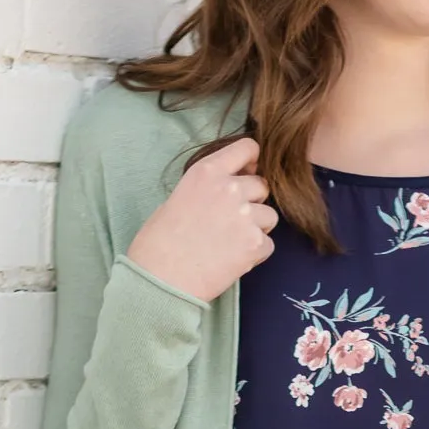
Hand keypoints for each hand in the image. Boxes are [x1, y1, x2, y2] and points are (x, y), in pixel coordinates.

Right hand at [126, 135, 278, 303]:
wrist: (161, 280)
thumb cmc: (159, 244)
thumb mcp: (177, 198)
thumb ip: (207, 189)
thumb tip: (228, 187)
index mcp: (206, 172)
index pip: (247, 148)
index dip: (251, 162)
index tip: (247, 174)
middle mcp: (229, 188)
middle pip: (261, 186)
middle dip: (252, 202)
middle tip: (232, 222)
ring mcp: (244, 215)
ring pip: (269, 216)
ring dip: (256, 229)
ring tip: (231, 244)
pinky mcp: (254, 243)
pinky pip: (268, 244)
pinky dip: (255, 254)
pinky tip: (233, 260)